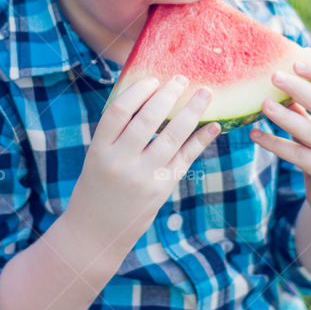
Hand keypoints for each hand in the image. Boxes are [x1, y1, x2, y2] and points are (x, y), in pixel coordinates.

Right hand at [64, 75, 220, 257]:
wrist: (97, 231)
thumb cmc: (97, 186)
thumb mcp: (97, 157)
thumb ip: (117, 132)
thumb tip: (149, 96)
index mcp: (99, 150)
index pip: (119, 111)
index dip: (138, 91)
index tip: (153, 79)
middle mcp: (121, 163)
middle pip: (148, 119)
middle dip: (168, 94)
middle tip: (181, 78)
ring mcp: (144, 177)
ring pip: (173, 136)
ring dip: (192, 111)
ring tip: (205, 93)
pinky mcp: (162, 188)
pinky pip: (186, 158)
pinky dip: (201, 139)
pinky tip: (214, 125)